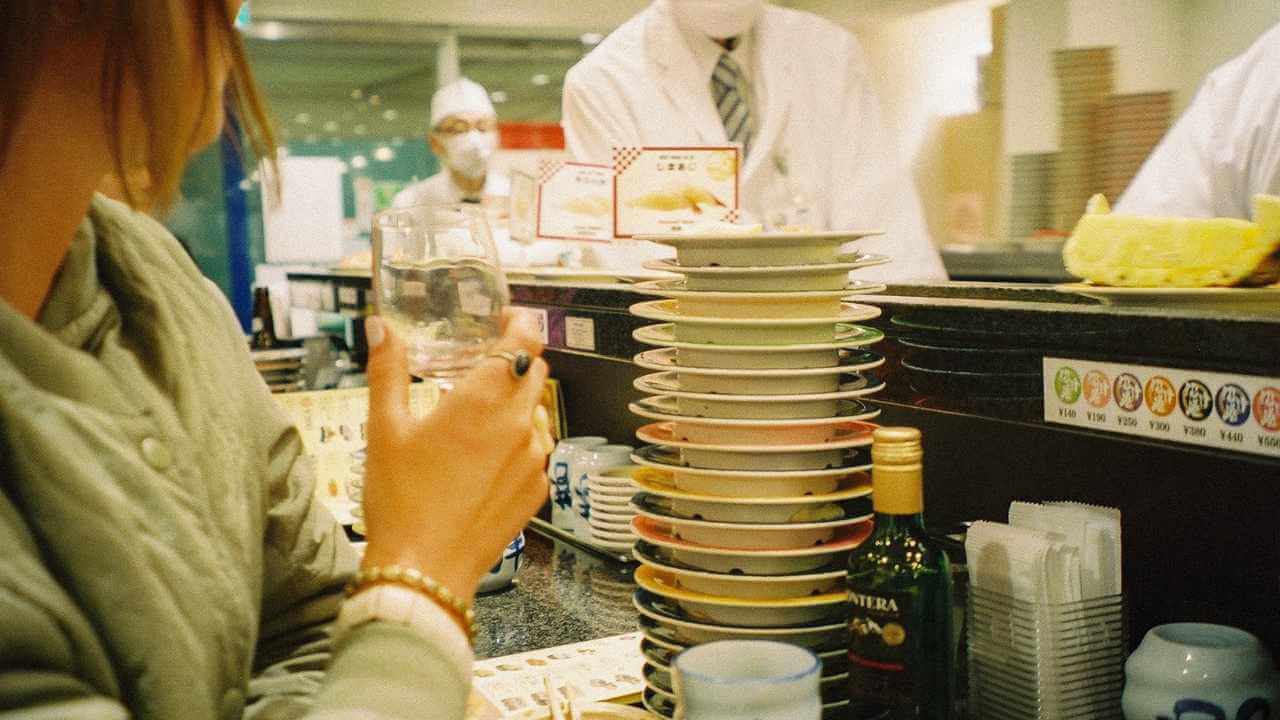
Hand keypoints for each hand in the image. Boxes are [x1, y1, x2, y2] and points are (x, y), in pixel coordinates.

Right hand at [360, 309, 551, 604]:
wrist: (424, 570)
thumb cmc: (400, 501)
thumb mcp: (384, 428)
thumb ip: (388, 370)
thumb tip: (380, 328)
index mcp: (483, 400)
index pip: (524, 341)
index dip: (521, 322)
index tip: (507, 318)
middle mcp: (519, 424)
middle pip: (535, 372)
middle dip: (513, 362)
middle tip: (481, 367)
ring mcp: (535, 458)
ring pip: (540, 411)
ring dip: (518, 403)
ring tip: (479, 417)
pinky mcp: (538, 489)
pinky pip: (540, 449)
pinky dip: (521, 441)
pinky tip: (486, 456)